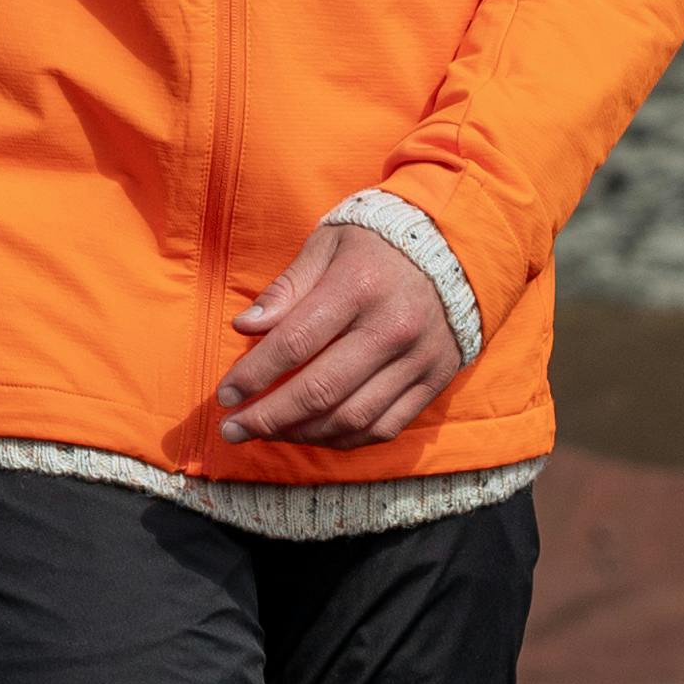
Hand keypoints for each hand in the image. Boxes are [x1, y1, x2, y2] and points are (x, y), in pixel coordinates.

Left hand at [211, 220, 465, 451]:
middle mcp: (391, 328)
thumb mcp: (329, 245)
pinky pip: (385, 426)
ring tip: (267, 433)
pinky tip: (313, 434)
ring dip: (301, 434)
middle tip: (233, 429)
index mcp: (358, 286)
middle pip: (320, 391)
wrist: (457, 248)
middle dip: (268, 417)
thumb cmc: (378, 245)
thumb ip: (288, 288)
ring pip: (351, 418)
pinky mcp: (434, 380)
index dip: (253, 375)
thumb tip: (246, 326)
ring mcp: (417, 359)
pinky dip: (344, 439)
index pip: (294, 343)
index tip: (225, 395)